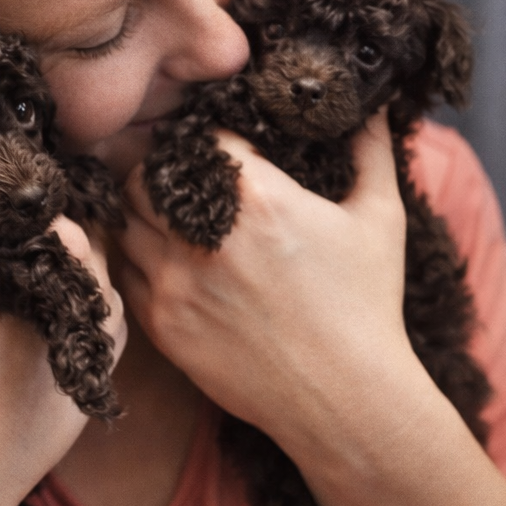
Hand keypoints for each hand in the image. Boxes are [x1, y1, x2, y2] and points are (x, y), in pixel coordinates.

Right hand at [0, 203, 126, 505]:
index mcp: (40, 256)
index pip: (48, 212)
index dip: (20, 211)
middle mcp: (80, 291)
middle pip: (76, 247)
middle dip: (46, 244)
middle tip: (3, 255)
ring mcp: (96, 336)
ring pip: (92, 287)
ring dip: (65, 282)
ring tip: (17, 292)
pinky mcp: (98, 375)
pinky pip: (99, 332)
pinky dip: (73, 323)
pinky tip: (36, 330)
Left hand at [114, 111, 413, 452]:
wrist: (346, 401)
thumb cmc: (368, 306)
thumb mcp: (380, 218)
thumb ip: (369, 149)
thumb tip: (371, 104)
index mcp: (256, 198)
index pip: (199, 136)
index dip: (206, 135)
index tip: (218, 147)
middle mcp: (204, 235)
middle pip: (145, 173)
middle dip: (163, 171)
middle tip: (185, 181)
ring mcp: (175, 282)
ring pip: (125, 220)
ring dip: (143, 214)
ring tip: (172, 218)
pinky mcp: (161, 324)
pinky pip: (125, 271)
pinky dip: (139, 259)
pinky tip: (168, 261)